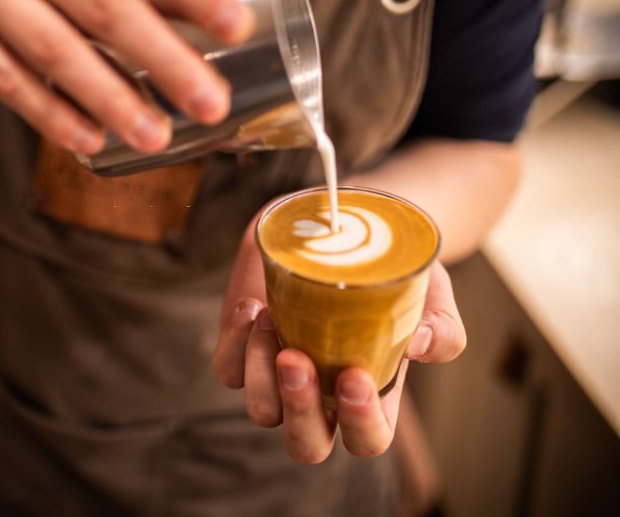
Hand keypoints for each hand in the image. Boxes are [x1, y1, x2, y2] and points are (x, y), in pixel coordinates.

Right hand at [0, 0, 253, 154]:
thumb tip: (210, 0)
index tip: (236, 28)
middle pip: (103, 4)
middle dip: (164, 60)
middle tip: (209, 103)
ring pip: (55, 49)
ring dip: (112, 98)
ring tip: (155, 135)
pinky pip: (8, 80)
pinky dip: (54, 114)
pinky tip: (91, 140)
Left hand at [212, 215, 466, 463]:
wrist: (340, 226)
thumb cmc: (389, 270)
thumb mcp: (428, 291)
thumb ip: (441, 327)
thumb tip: (420, 346)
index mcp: (371, 396)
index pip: (368, 440)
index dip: (361, 423)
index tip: (354, 375)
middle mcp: (322, 396)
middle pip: (307, 445)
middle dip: (299, 410)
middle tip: (296, 359)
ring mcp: (280, 376)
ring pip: (262, 411)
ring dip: (260, 373)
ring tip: (271, 319)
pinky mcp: (245, 350)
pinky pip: (229, 370)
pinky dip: (234, 343)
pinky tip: (252, 307)